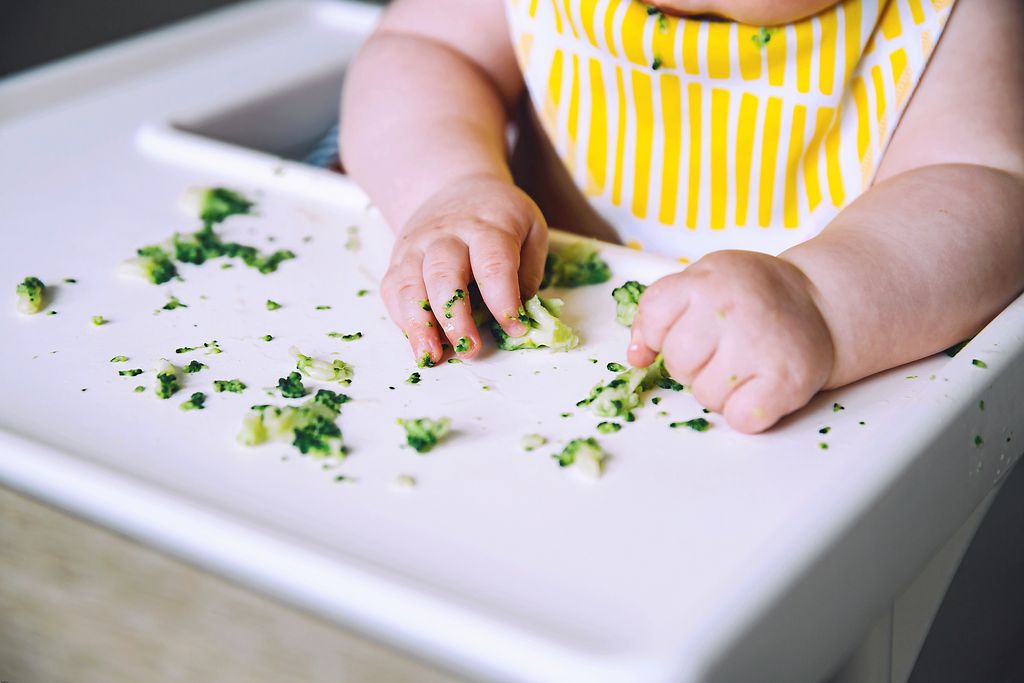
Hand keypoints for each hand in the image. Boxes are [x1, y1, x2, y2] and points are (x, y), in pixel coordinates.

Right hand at [380, 173, 547, 363]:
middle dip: (454, 316)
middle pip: (444, 274)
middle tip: (469, 348)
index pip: (493, 263)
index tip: (515, 327)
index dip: (503, 299)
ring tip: (430, 356)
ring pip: (410, 285)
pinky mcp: (399, 261)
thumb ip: (528, 273)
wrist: (456, 187)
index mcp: (488, 226)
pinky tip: (419, 343)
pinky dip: (403, 320)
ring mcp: (417, 247)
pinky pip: (393, 291)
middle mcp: (447, 235)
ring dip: (419, 324)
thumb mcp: (530, 230)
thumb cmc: (500, 218)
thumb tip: (520, 317)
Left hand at [628, 250, 834, 432]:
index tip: (688, 329)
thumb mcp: (702, 281)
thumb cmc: (751, 296)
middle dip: (693, 364)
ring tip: (745, 364)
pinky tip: (761, 385)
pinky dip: (746, 412)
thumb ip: (660, 312)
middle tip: (724, 348)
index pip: (653, 320)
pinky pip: (739, 418)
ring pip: (704, 396)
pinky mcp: (785, 382)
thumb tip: (636, 358)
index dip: (661, 334)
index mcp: (704, 281)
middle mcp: (729, 309)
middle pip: (677, 363)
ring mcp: (758, 346)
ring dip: (720, 389)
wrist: (821, 303)